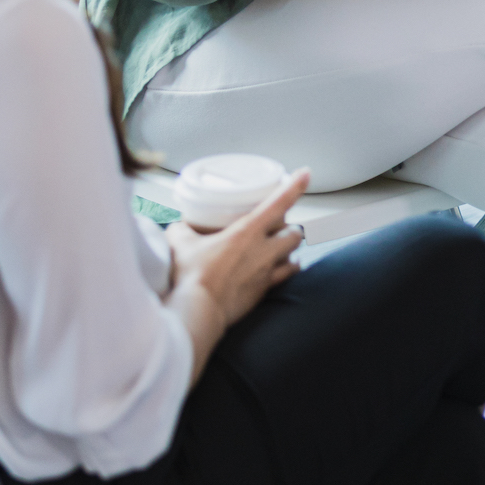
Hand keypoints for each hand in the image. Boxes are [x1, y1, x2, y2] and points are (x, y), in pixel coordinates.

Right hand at [165, 171, 310, 373]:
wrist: (199, 311)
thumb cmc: (191, 276)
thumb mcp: (179, 242)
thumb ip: (182, 230)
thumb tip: (179, 227)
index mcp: (246, 232)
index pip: (278, 203)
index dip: (295, 187)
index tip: (305, 173)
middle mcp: (263, 250)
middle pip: (294, 233)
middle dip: (291, 228)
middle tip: (280, 226)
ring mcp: (266, 272)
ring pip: (295, 256)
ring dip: (291, 250)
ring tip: (283, 248)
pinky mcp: (264, 292)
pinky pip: (285, 278)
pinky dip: (286, 271)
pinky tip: (282, 270)